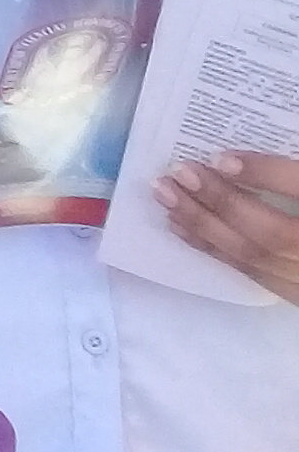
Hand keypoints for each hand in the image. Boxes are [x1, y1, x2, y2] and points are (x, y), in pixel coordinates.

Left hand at [156, 151, 298, 300]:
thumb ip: (293, 175)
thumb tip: (242, 157)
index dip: (268, 175)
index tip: (222, 157)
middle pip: (273, 233)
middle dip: (222, 202)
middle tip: (178, 171)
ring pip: (257, 258)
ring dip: (205, 226)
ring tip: (166, 195)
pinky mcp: (298, 294)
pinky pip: (254, 274)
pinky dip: (217, 248)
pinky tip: (185, 228)